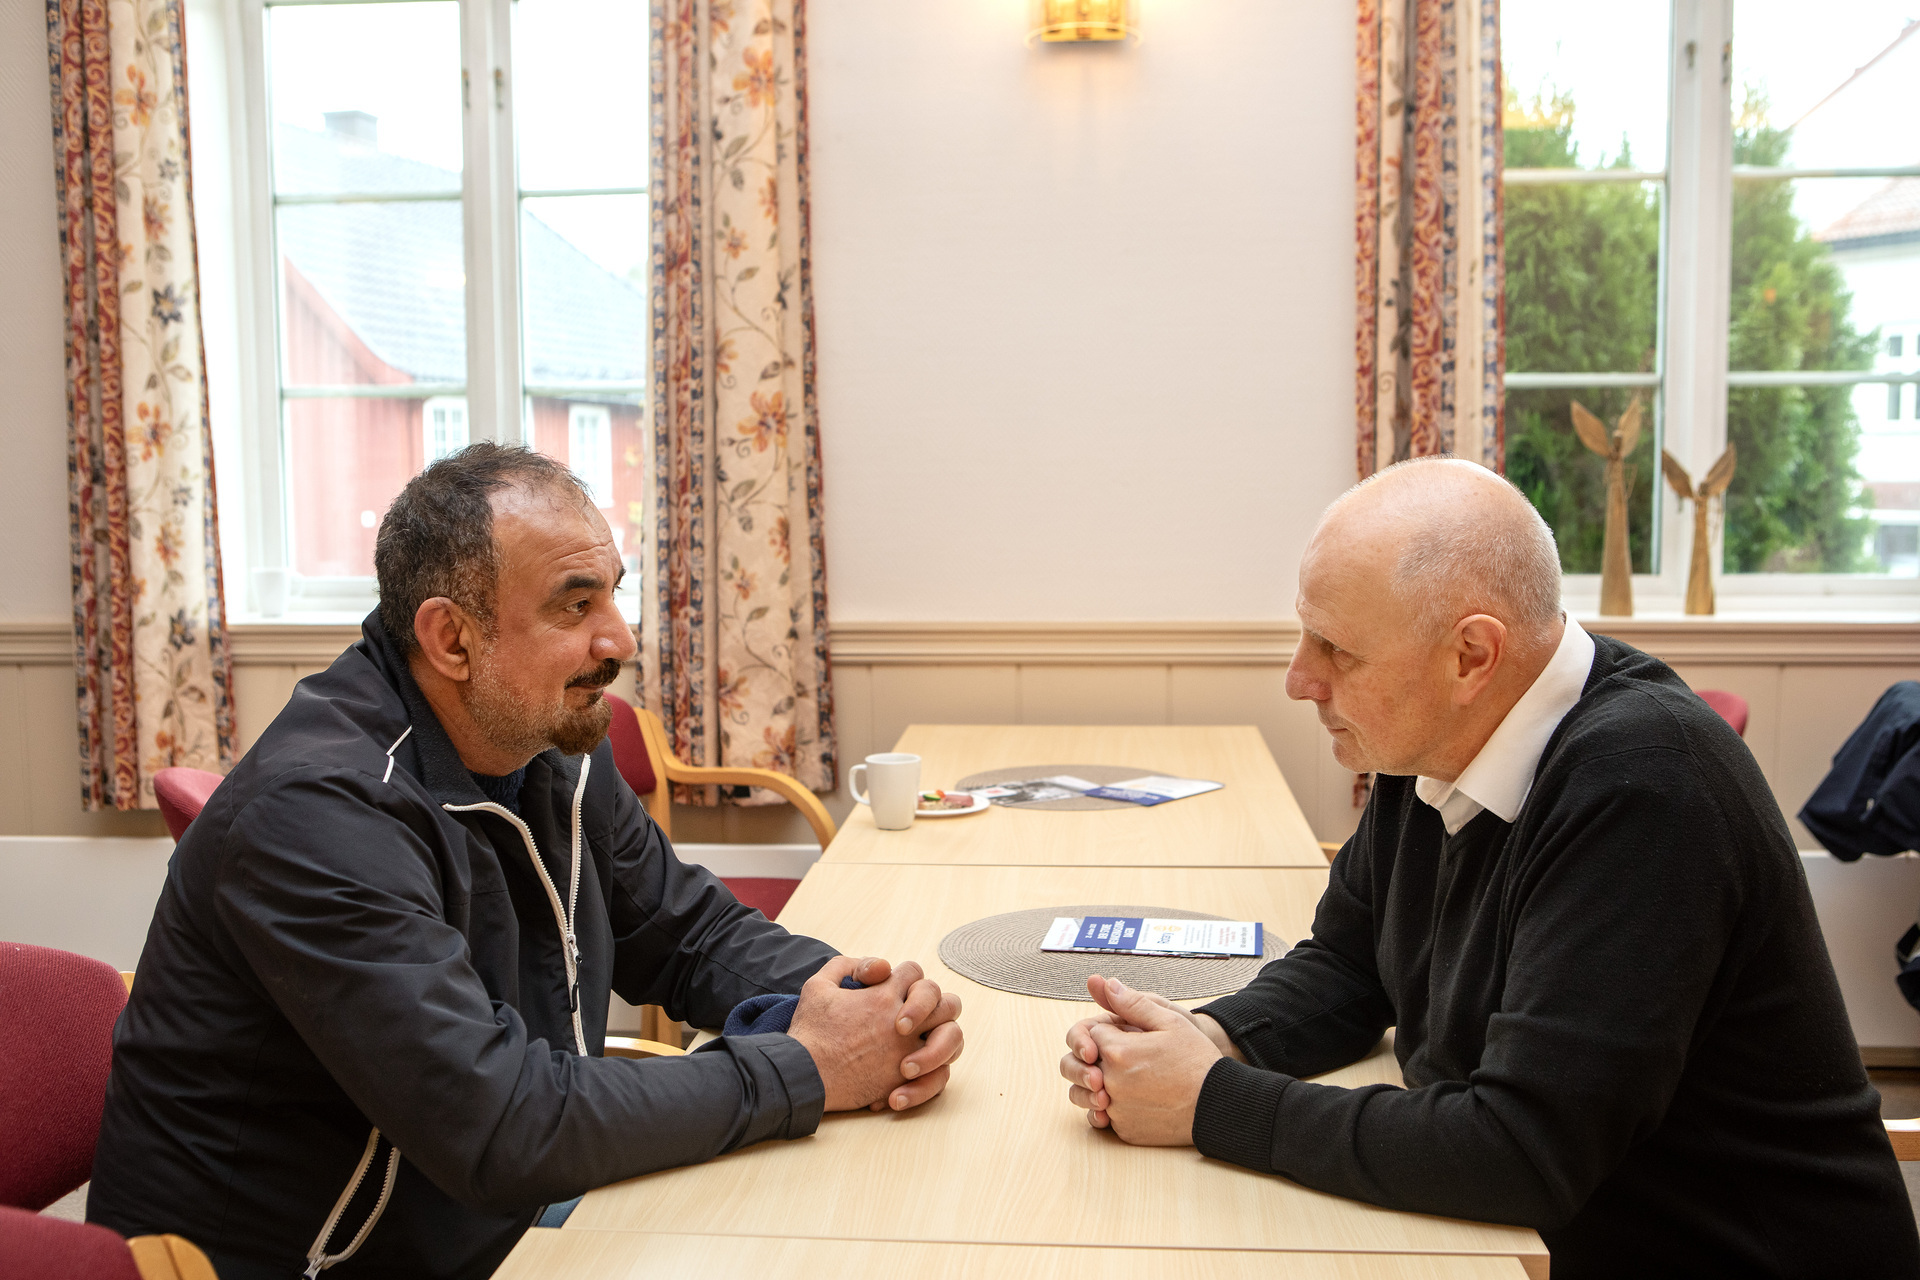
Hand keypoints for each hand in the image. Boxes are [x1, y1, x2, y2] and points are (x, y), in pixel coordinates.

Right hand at [789, 956, 963, 1112]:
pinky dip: (934, 1073)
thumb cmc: (809, 1032)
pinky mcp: (904, 1081)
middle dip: (934, 1004)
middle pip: (946, 1001)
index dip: (904, 977)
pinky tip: (914, 1071)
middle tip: (915, 1016)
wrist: (803, 1076)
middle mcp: (902, 1024)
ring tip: (923, 1042)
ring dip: (943, 1037)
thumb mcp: (818, 986)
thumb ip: (845, 966)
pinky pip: (940, 1076)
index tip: (890, 990)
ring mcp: (907, 1053)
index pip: (913, 972)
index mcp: (883, 996)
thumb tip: (875, 967)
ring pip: (952, 1037)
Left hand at [1058, 975, 1225, 1144]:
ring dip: (1099, 1084)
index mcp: (1118, 1051)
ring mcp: (1116, 1110)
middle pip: (1084, 1063)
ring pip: (1089, 1092)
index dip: (1109, 1032)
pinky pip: (1105, 1117)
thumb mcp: (1170, 1022)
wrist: (1217, 1105)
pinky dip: (1114, 1108)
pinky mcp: (1124, 1131)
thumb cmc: (1196, 1061)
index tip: (1129, 1035)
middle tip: (1126, 1057)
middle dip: (1098, 1056)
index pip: (1092, 1033)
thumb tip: (1106, 984)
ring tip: (1125, 1079)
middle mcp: (1110, 1082)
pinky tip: (1134, 1100)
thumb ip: (1133, 1003)